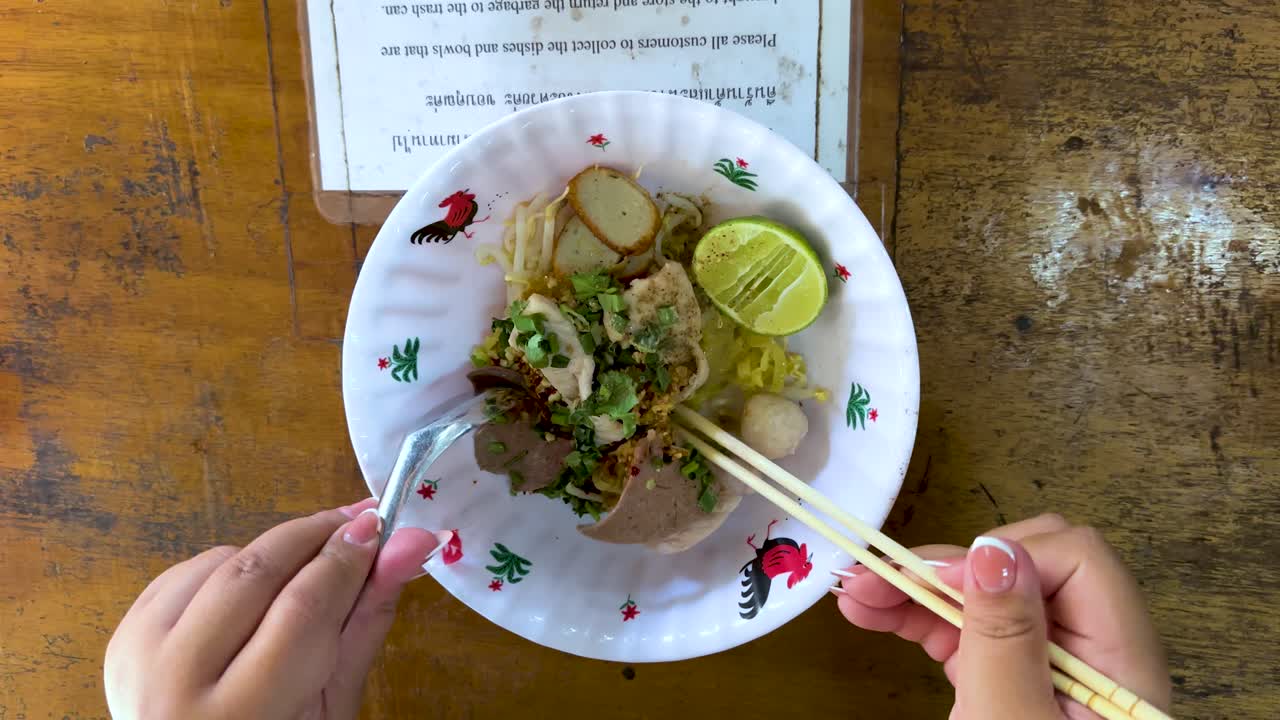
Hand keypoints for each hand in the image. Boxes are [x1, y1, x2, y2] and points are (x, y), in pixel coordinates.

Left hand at [105, 499, 451, 718]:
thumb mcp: (335, 702)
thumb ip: (368, 619)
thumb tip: (414, 541)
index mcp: (241, 714)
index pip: (303, 608)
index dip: (347, 556)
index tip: (381, 523)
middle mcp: (177, 683)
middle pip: (257, 573)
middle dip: (315, 535)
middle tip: (360, 521)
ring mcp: (140, 655)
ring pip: (222, 560)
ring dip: (274, 554)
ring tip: (309, 572)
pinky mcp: (125, 634)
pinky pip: (189, 568)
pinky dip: (231, 565)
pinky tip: (255, 596)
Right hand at [834, 514, 1170, 719]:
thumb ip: (1006, 639)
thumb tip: (994, 550)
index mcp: (1118, 657)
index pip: (1075, 559)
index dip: (1005, 557)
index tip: (939, 586)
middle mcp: (1089, 653)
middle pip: (1028, 567)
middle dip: (951, 568)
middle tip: (884, 580)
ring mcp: (1047, 668)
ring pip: (987, 596)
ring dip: (920, 589)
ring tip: (853, 590)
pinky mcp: (1011, 684)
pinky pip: (968, 633)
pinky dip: (920, 620)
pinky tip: (871, 613)